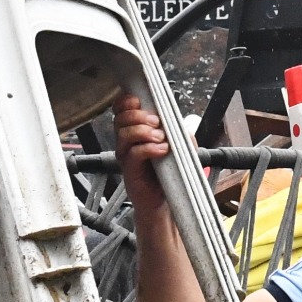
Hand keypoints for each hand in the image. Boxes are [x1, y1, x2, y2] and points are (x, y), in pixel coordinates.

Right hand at [113, 92, 170, 216]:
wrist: (165, 199)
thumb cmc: (168, 172)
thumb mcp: (179, 147)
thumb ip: (179, 131)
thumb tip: (180, 122)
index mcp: (134, 131)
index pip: (121, 109)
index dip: (126, 102)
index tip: (139, 101)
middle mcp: (126, 141)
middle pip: (121, 118)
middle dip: (139, 115)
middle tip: (157, 122)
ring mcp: (126, 155)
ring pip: (125, 134)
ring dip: (144, 131)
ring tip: (161, 138)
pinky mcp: (130, 170)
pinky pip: (133, 153)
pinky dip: (149, 148)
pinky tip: (162, 150)